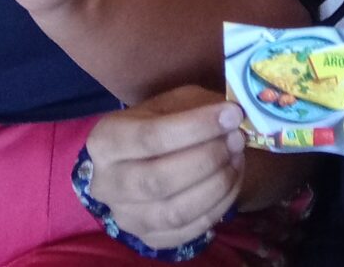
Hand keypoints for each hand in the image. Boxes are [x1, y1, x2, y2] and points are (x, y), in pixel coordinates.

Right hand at [85, 86, 245, 249]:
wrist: (145, 160)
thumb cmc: (159, 123)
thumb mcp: (170, 103)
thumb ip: (197, 108)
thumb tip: (232, 117)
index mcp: (106, 141)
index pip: (150, 137)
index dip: (195, 127)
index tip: (231, 115)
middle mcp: (107, 184)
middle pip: (160, 179)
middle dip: (208, 158)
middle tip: (237, 138)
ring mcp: (127, 217)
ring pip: (176, 211)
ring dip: (217, 183)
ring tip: (238, 157)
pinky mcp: (150, 239)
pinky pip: (191, 229)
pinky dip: (220, 205)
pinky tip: (232, 179)